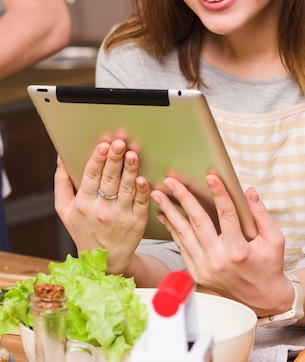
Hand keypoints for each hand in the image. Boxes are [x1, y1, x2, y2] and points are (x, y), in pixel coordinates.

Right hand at [54, 138, 150, 274]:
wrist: (103, 261)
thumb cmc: (83, 229)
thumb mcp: (64, 210)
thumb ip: (62, 183)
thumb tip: (60, 158)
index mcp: (83, 204)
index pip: (90, 177)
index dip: (97, 161)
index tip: (102, 146)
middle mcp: (101, 211)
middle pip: (109, 180)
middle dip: (114, 160)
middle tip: (118, 143)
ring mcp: (121, 217)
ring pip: (126, 189)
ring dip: (130, 170)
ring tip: (132, 154)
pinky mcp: (137, 222)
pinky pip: (141, 203)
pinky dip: (142, 191)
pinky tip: (142, 179)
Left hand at [151, 174, 293, 315]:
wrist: (262, 300)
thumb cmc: (269, 266)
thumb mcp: (274, 239)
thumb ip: (262, 214)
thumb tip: (249, 191)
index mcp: (238, 251)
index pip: (227, 215)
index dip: (219, 194)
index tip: (211, 176)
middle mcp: (219, 260)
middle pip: (198, 221)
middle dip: (183, 198)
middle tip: (171, 181)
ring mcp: (205, 268)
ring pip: (184, 233)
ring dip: (169, 211)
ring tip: (158, 194)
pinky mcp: (197, 273)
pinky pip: (181, 246)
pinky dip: (172, 229)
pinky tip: (164, 214)